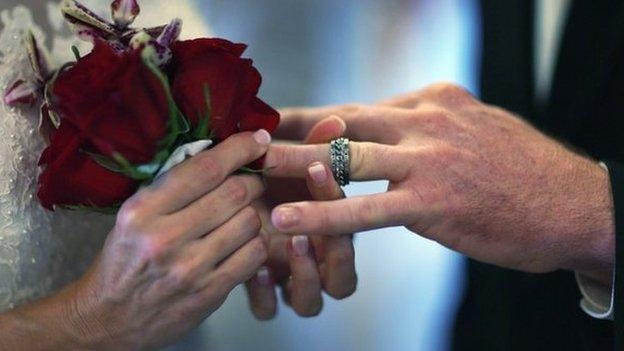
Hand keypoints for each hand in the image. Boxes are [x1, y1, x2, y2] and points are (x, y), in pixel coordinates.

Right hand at [64, 131, 269, 349]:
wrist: (107, 319)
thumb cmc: (123, 261)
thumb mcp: (133, 216)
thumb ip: (172, 188)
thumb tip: (221, 155)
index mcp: (142, 211)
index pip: (204, 169)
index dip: (239, 149)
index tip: (258, 139)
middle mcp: (165, 238)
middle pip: (235, 193)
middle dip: (253, 180)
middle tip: (253, 180)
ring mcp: (190, 269)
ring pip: (249, 222)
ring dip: (254, 213)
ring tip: (243, 214)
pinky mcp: (209, 293)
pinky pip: (255, 255)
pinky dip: (257, 242)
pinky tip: (245, 241)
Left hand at [245, 117, 356, 318]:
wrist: (223, 205)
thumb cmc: (267, 183)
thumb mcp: (288, 165)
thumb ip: (312, 147)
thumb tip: (336, 121)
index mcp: (331, 234)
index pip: (350, 231)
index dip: (338, 204)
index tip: (317, 170)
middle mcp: (316, 265)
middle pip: (342, 281)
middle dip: (333, 255)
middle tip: (314, 225)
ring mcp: (289, 284)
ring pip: (311, 303)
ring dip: (305, 278)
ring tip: (291, 244)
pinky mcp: (262, 295)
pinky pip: (270, 310)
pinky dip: (266, 295)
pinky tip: (256, 268)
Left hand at [265, 83, 614, 282]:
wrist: (576, 203)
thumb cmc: (523, 170)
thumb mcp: (473, 128)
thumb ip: (428, 127)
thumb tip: (389, 131)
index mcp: (432, 100)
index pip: (358, 106)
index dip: (315, 115)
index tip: (280, 121)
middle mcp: (425, 120)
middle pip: (341, 120)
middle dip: (292, 130)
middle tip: (248, 138)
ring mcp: (428, 159)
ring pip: (345, 157)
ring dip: (293, 165)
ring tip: (250, 172)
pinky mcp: (434, 202)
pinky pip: (366, 208)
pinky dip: (322, 213)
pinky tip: (287, 219)